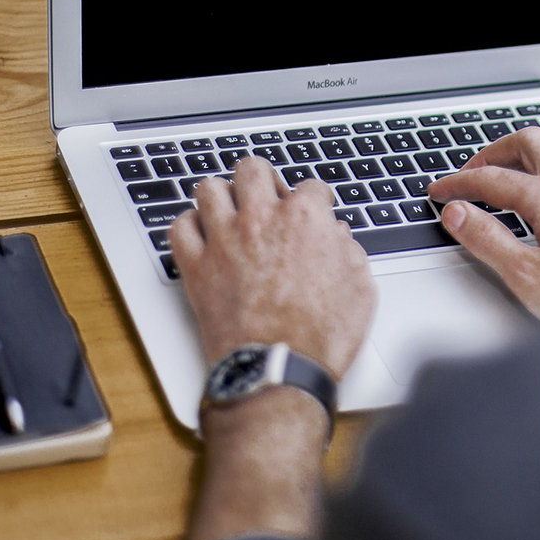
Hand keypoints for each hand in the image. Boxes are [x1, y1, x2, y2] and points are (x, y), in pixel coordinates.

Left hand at [169, 157, 375, 379]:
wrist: (278, 370)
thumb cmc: (321, 336)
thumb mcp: (360, 287)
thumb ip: (349, 251)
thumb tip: (338, 238)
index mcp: (305, 218)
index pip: (311, 186)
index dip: (317, 200)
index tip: (317, 212)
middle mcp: (261, 219)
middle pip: (253, 169)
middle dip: (264, 179)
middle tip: (270, 198)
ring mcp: (224, 240)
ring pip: (210, 188)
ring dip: (223, 196)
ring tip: (232, 211)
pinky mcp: (196, 268)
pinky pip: (179, 228)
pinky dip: (189, 227)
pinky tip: (203, 236)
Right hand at [427, 128, 539, 325]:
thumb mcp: (528, 277)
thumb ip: (488, 240)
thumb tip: (458, 213)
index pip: (491, 178)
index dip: (459, 183)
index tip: (440, 191)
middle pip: (527, 142)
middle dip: (493, 152)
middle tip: (473, 172)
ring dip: (530, 150)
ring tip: (512, 169)